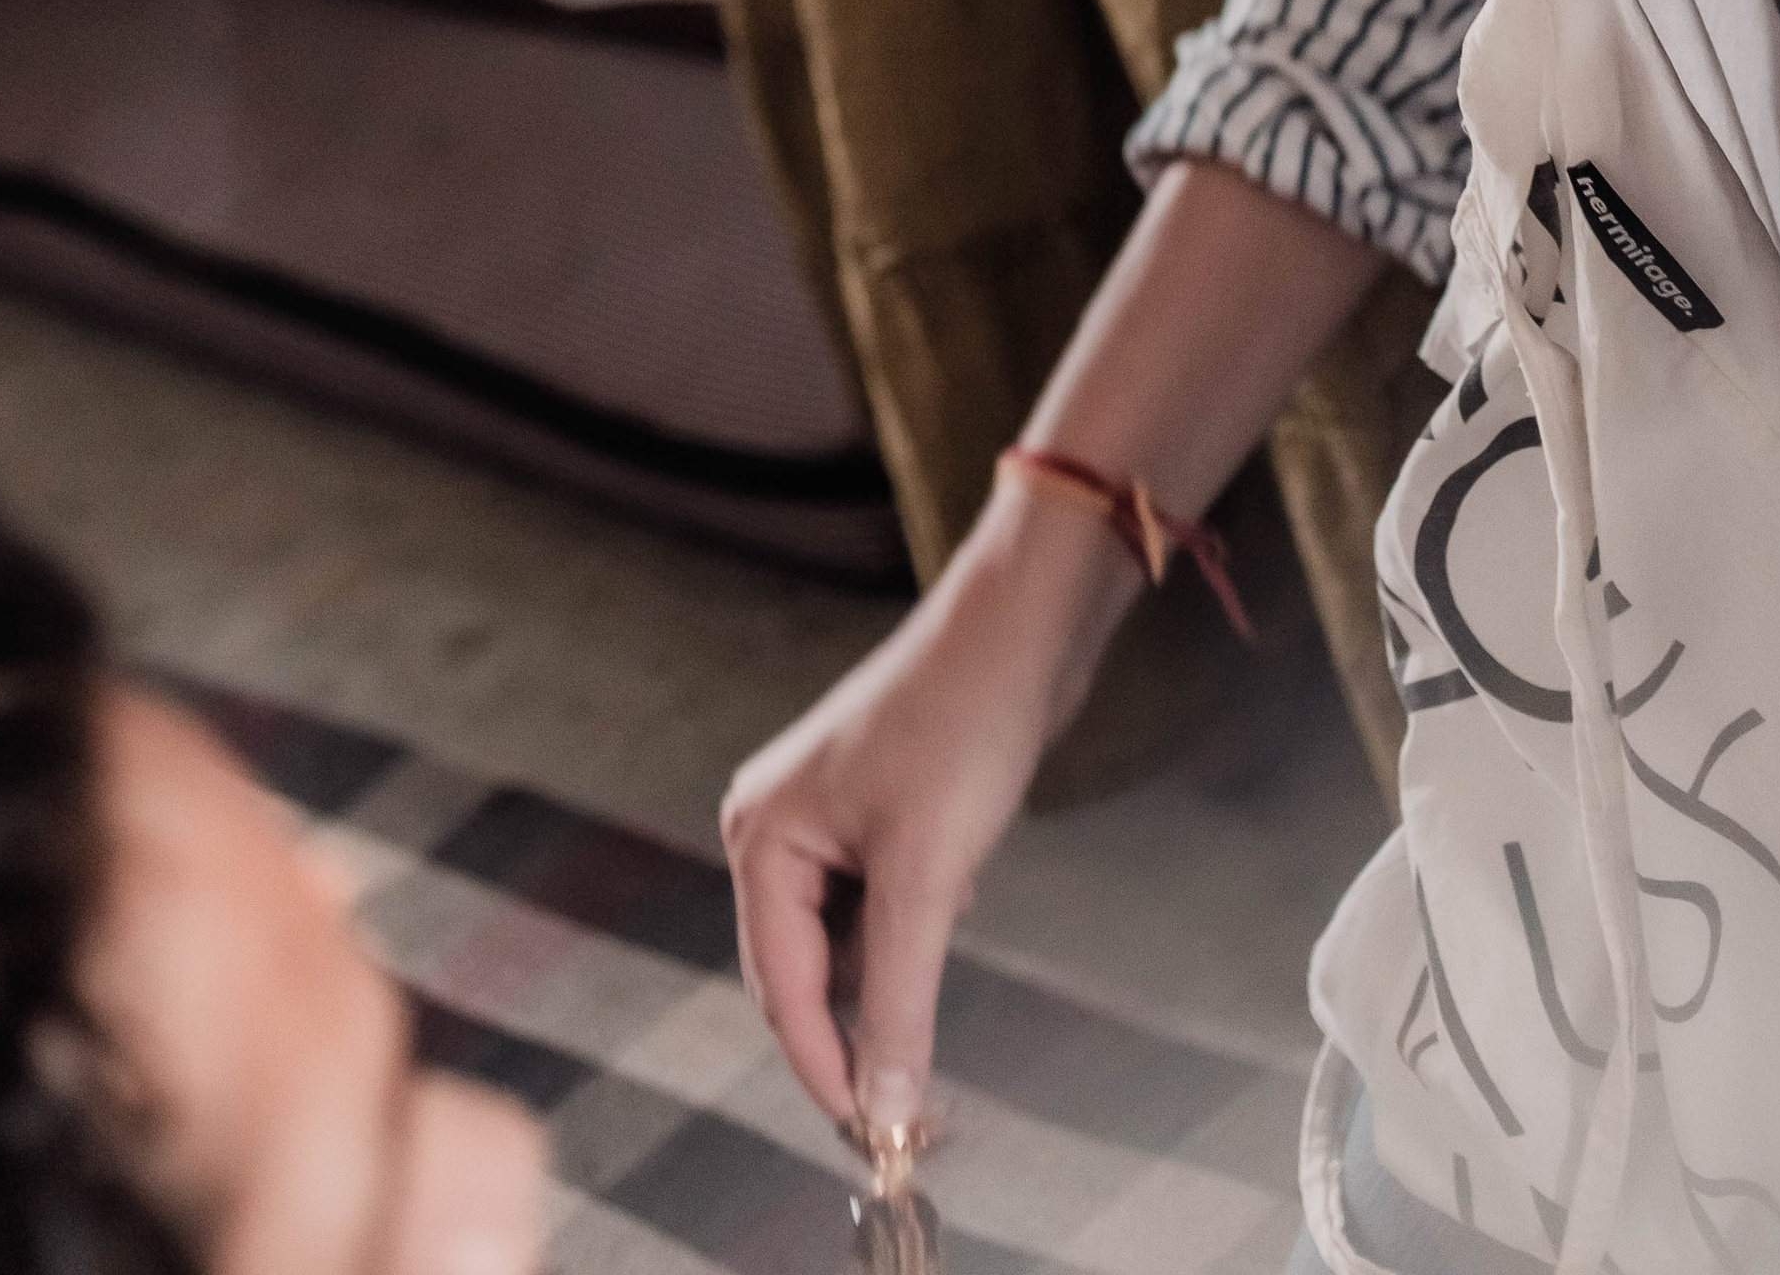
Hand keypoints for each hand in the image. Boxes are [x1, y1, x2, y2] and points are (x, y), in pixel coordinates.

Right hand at [722, 485, 1127, 1131]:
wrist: (1018, 635)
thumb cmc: (959, 732)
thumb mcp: (927, 878)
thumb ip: (899, 1002)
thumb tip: (884, 1112)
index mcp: (761, 837)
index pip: (780, 989)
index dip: (826, 1069)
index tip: (877, 1143)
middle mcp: (774, 829)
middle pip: (802, 973)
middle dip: (858, 1035)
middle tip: (917, 1110)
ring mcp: (820, 820)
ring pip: (845, 944)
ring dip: (891, 977)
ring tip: (945, 971)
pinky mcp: (868, 814)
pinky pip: (875, 906)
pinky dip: (911, 927)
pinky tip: (958, 889)